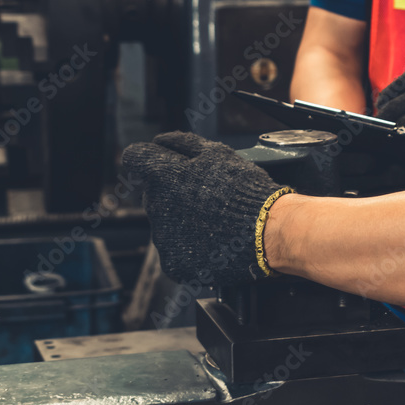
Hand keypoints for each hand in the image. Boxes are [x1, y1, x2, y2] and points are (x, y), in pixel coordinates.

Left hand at [122, 132, 291, 286]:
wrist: (268, 231)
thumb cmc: (246, 190)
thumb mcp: (218, 153)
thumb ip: (182, 143)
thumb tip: (160, 141)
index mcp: (163, 176)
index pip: (136, 158)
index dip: (150, 157)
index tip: (161, 163)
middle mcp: (156, 208)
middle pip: (153, 193)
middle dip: (173, 192)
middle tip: (206, 196)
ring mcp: (163, 239)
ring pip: (165, 223)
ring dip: (182, 220)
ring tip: (215, 221)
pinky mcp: (175, 263)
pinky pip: (176, 250)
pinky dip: (191, 247)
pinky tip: (213, 240)